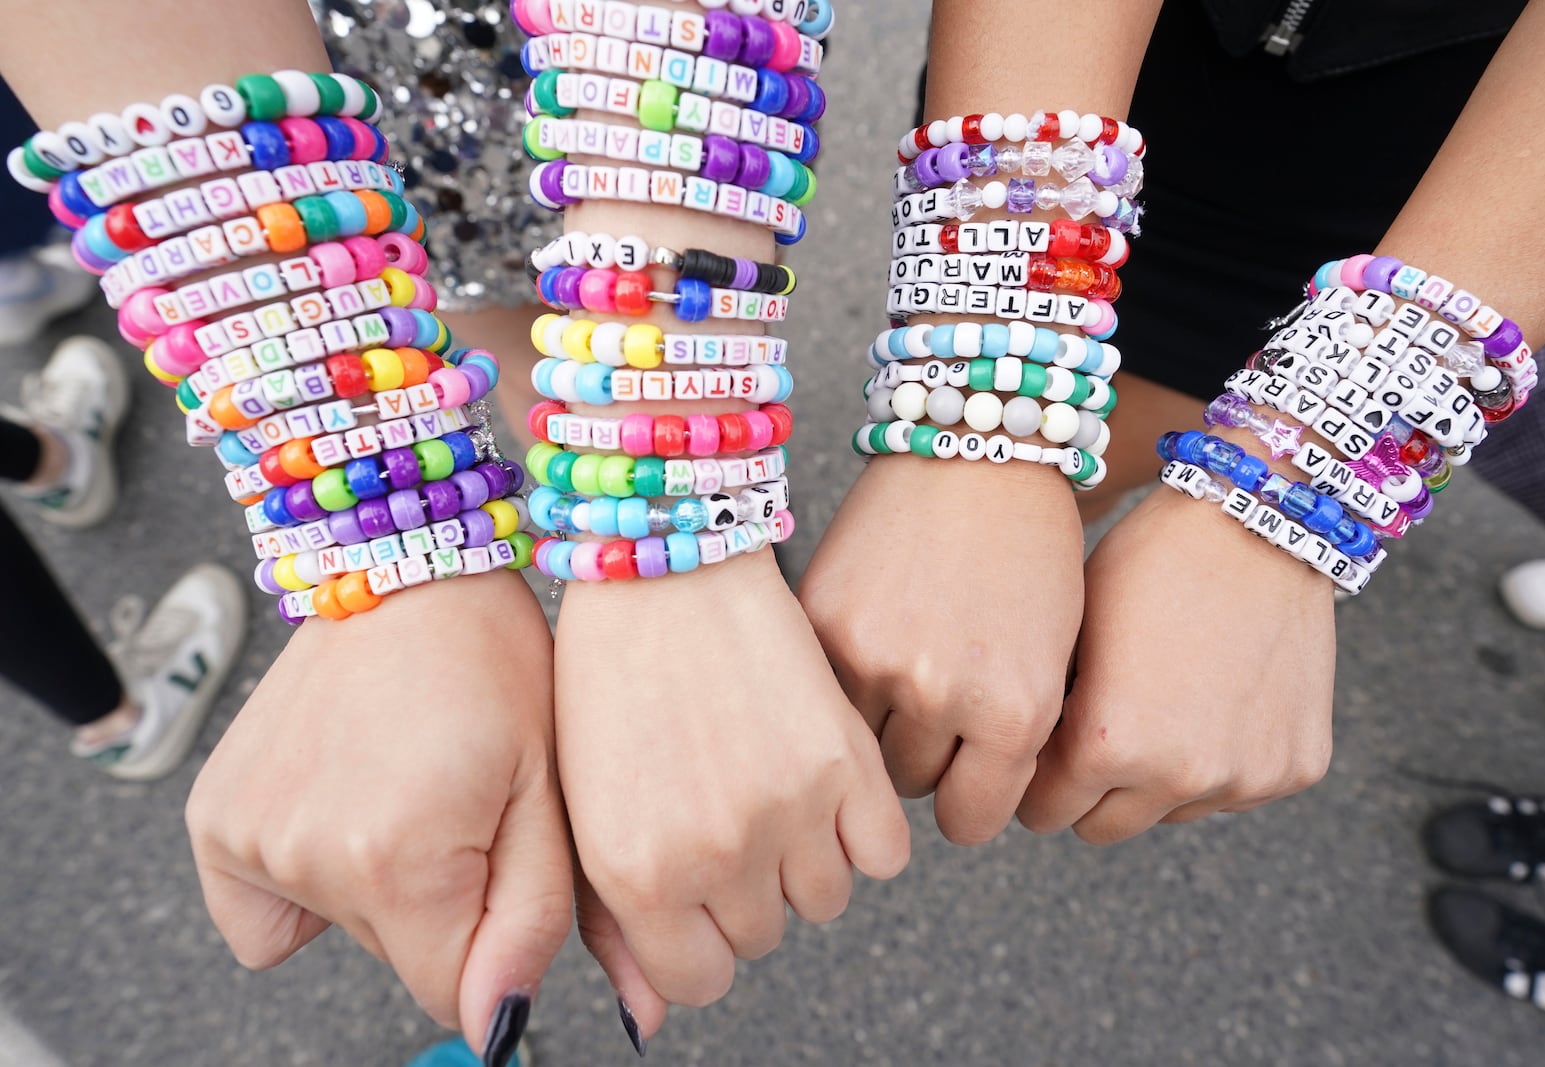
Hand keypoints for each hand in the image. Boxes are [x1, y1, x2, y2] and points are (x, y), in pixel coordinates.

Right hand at [186, 573, 571, 1060]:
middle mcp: (308, 857)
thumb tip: (496, 1030)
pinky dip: (304, 880)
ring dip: (380, 883)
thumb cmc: (495, 668)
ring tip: (405, 784)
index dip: (493, 942)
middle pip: (399, 956)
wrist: (405, 570)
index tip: (501, 860)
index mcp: (399, 861)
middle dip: (441, 903)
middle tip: (458, 800)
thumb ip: (529, 923)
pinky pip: (262, 913)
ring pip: (343, 928)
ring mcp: (248, 837)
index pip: (454, 992)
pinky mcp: (212, 819)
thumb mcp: (547, 794)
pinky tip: (342, 806)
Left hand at [556, 552, 908, 1042]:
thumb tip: (651, 1021)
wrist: (666, 564)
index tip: (698, 893)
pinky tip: (823, 778)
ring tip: (771, 784)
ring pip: (827, 898)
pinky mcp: (847, 763)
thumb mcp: (586, 807)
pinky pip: (884, 853)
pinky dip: (864, 828)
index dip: (699, 939)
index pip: (697, 981)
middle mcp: (715, 854)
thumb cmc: (609, 676)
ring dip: (806, 857)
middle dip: (747, 889)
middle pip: (764, 936)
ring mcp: (788, 811)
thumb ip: (614, 924)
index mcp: (638, 873)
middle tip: (726, 809)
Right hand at [800, 455, 1084, 844]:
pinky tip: (868, 634)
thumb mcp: (1051, 661)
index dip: (969, 804)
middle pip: (909, 786)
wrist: (976, 446)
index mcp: (1015, 711)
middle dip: (923, 757)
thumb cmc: (1030, 552)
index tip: (965, 782)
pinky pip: (821, 692)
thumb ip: (1010, 743)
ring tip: (901, 667)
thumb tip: (961, 808)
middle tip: (934, 704)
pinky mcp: (822, 622)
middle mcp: (942, 693)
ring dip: (875, 724)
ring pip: (857, 747)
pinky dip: (839, 678)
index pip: (969, 821)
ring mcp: (872, 657)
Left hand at [1017, 486, 1335, 841]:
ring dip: (1157, 778)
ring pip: (1170, 813)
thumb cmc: (1147, 563)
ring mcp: (1244, 777)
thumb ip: (1048, 714)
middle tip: (1095, 736)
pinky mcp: (1294, 768)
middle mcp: (1178, 776)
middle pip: (1102, 827)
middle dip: (1089, 791)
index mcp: (1105, 745)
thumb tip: (1020, 765)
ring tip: (1162, 702)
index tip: (1041, 755)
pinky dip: (1221, 760)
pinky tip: (1217, 695)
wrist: (1258, 521)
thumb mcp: (1070, 634)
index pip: (1044, 812)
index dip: (1036, 780)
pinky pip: (1236, 790)